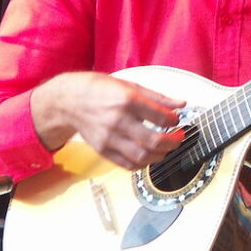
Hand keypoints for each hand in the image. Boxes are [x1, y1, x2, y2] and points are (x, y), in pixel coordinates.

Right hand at [31, 72, 185, 169]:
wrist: (69, 100)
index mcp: (128, 100)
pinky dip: (143, 164)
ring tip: (166, 149)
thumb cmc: (100, 89)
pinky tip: (149, 156)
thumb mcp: (130, 85)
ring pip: (142, 156)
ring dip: (160, 156)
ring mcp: (109, 138)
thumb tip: (182, 104)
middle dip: (173, 142)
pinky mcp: (103, 150)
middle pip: (154, 141)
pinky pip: (127, 164)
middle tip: (178, 138)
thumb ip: (158, 97)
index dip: (175, 120)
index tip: (176, 120)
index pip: (162, 117)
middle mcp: (118, 120)